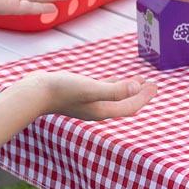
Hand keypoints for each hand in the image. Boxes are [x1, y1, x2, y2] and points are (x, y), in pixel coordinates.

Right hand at [32, 71, 157, 120]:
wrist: (33, 93)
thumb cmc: (61, 90)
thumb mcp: (90, 88)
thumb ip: (114, 89)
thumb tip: (138, 88)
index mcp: (102, 110)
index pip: (129, 106)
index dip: (144, 98)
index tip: (155, 87)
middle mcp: (96, 109)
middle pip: (124, 103)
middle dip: (139, 95)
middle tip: (152, 84)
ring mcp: (87, 103)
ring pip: (113, 97)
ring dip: (127, 89)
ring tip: (138, 80)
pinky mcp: (78, 95)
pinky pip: (101, 91)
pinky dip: (112, 85)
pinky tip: (112, 78)